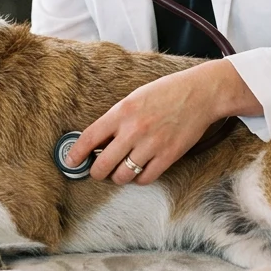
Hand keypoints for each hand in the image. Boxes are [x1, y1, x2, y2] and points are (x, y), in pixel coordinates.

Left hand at [65, 60, 261, 185]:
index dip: (75, 154)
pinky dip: (138, 179)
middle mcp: (133, 130)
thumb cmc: (166, 92)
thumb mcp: (134, 98)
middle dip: (96, 172)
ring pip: (122, 176)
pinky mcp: (168, 156)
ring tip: (119, 171)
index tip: (70, 162)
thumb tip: (99, 140)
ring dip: (118, 177)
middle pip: (102, 165)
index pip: (89, 138)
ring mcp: (151, 145)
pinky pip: (145, 178)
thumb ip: (116, 118)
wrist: (200, 93)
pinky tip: (139, 171)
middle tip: (97, 171)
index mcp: (122, 111)